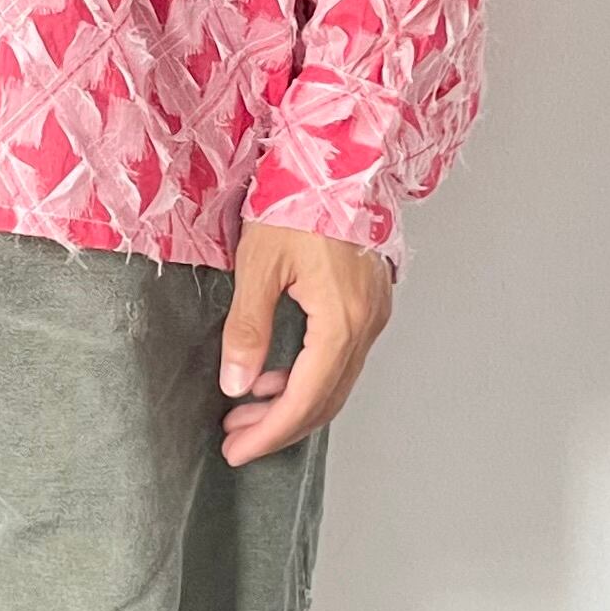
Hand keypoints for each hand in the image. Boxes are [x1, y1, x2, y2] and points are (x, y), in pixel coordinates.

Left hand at [218, 219, 393, 464]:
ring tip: (244, 412)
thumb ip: (248, 328)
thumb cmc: (298, 201)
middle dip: (278, 426)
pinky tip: (273, 376)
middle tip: (236, 441)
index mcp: (342, 320)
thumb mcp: (259, 264)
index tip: (238, 451)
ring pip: (336, 382)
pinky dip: (308, 377)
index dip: (271, 432)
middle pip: (326, 399)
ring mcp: (374, 314)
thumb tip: (236, 384)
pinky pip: (341, 358)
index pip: (306, 398)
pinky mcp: (370, 304)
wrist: (339, 159)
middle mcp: (367, 323)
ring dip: (292, 403)